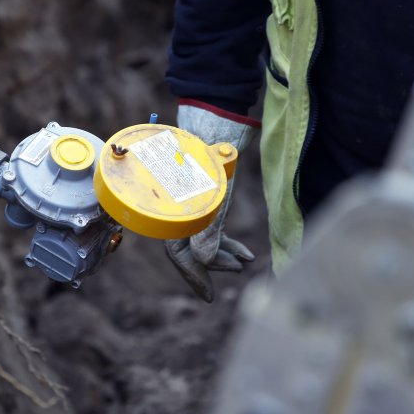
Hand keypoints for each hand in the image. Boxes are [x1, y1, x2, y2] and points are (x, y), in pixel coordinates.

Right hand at [164, 102, 258, 301]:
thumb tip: (206, 259)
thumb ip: (210, 225)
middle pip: (190, 248)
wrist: (212, 117)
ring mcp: (185, 203)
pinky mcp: (197, 195)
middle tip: (237, 270)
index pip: (179, 252)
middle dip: (214, 264)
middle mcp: (174, 209)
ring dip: (222, 251)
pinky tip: (241, 248)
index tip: (210, 296)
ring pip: (200, 237)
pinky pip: (207, 225)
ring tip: (245, 259)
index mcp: (168, 210)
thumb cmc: (210, 151)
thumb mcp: (216, 190)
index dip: (195, 275)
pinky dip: (223, 237)